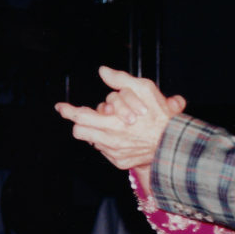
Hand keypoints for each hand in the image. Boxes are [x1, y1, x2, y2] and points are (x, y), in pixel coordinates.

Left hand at [55, 66, 174, 169]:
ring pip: (92, 140)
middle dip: (78, 121)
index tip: (61, 107)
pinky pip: (105, 151)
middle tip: (78, 114)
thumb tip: (103, 71)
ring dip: (95, 131)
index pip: (80, 117)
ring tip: (106, 123)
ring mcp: (114, 153)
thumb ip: (121, 79)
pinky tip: (119, 135)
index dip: (68, 111)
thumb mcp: (144, 89)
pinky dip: (108, 143)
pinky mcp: (120, 162)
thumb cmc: (160, 115)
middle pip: (80, 131)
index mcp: (111, 122)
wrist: (174, 143)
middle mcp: (109, 140)